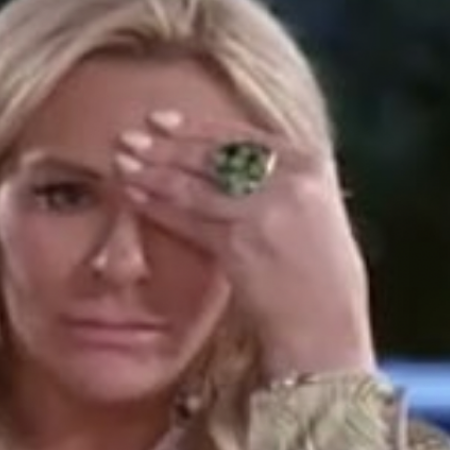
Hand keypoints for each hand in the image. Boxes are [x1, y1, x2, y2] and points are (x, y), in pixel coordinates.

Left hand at [113, 109, 375, 377]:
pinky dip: (158, 205)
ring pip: (197, 185)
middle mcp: (290, 182)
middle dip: (167, 144)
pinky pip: (189, 219)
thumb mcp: (315, 214)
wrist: (326, 329)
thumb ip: (281, 182)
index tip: (163, 120)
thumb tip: (231, 161)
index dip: (198, 127)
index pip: (244, 136)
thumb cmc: (320, 280)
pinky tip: (134, 196)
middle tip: (129, 136)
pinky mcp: (240, 245)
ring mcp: (265, 212)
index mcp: (312, 166)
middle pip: (216, 154)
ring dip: (154, 171)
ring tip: (122, 161)